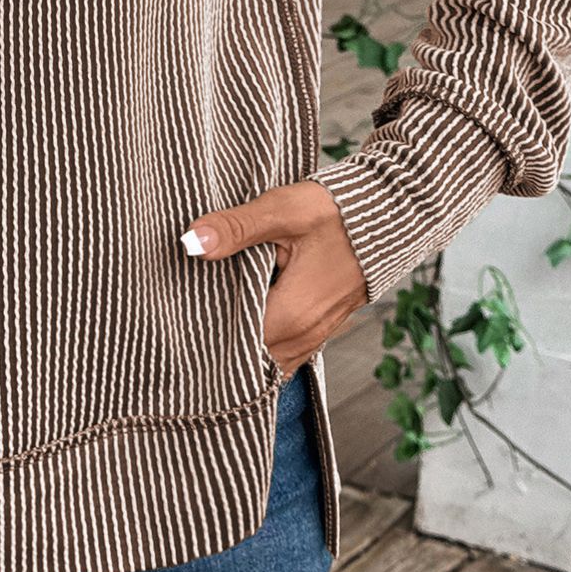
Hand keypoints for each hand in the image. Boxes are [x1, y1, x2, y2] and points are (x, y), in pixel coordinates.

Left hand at [181, 181, 368, 378]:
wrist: (393, 212)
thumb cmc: (338, 211)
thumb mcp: (282, 210)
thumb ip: (236, 228)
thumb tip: (192, 242)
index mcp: (293, 314)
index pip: (235, 348)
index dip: (204, 340)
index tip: (178, 328)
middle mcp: (307, 334)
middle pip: (252, 361)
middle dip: (221, 351)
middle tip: (185, 331)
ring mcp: (319, 332)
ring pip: (271, 359)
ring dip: (244, 350)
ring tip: (209, 328)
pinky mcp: (325, 323)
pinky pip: (288, 349)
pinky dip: (265, 344)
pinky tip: (243, 322)